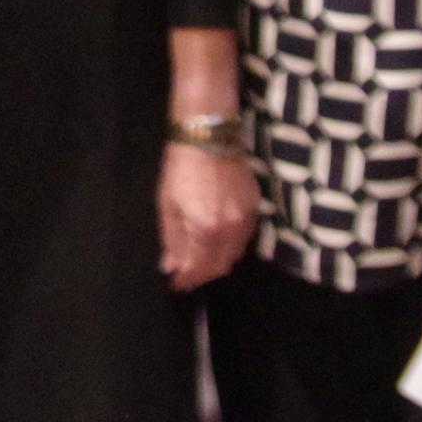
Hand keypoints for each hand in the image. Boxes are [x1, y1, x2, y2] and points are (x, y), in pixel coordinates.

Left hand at [156, 141, 256, 288]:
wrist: (208, 137)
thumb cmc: (180, 168)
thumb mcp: (167, 203)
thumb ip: (172, 238)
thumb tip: (172, 267)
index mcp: (205, 228)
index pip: (199, 267)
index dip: (187, 279)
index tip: (177, 284)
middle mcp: (229, 228)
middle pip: (220, 266)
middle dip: (203, 274)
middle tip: (187, 275)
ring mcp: (245, 218)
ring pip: (234, 254)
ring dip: (217, 261)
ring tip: (200, 260)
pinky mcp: (254, 207)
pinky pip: (243, 238)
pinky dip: (230, 245)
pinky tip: (217, 241)